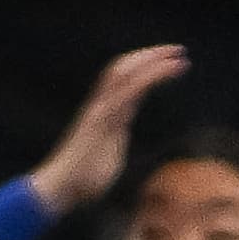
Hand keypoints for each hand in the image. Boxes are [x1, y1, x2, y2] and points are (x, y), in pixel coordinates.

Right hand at [28, 44, 187, 213]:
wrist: (59, 188)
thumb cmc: (80, 182)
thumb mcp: (106, 157)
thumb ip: (115, 141)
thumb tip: (119, 139)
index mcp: (105, 113)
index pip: (125, 81)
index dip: (145, 68)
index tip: (169, 63)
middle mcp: (102, 106)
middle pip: (123, 67)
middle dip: (150, 55)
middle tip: (178, 51)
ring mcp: (102, 110)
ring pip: (126, 71)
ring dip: (153, 59)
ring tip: (177, 54)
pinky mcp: (104, 118)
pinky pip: (131, 89)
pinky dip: (151, 75)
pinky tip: (169, 70)